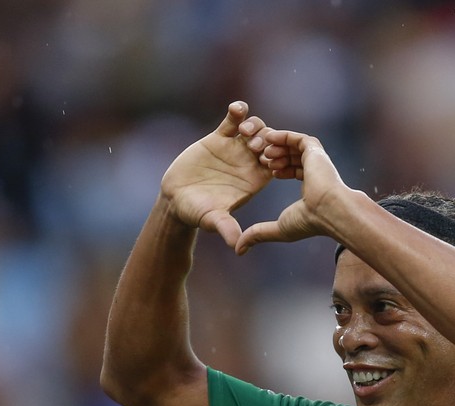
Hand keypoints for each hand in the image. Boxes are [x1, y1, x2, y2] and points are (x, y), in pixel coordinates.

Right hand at [159, 101, 275, 249]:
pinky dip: (237, 113)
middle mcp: (248, 163)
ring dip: (255, 126)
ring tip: (244, 132)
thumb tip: (237, 247)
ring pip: (255, 129)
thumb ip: (226, 228)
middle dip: (269, 140)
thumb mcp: (213, 220)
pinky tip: (237, 109)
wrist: (176, 199)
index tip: (266, 160)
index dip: (278, 158)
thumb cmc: (197, 213)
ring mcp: (234, 148)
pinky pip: (233, 121)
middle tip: (256, 146)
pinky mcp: (218, 138)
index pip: (278, 164)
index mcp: (255, 180)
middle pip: (271, 143)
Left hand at [235, 130, 352, 253]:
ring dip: (276, 146)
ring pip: (292, 146)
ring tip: (262, 150)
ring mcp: (316, 160)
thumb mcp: (279, 228)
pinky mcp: (315, 149)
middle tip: (258, 157)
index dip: (276, 170)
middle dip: (273, 156)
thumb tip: (239, 250)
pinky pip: (295, 137)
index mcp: (311, 187)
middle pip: (291, 157)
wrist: (329, 210)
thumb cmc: (310, 222)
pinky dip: (282, 136)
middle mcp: (315, 172)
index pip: (292, 171)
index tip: (265, 170)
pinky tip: (269, 138)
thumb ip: (259, 234)